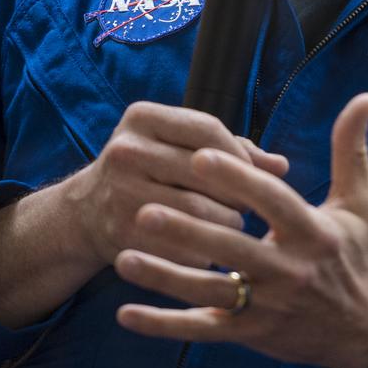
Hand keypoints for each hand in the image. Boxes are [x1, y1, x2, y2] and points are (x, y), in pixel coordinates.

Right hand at [67, 101, 288, 266]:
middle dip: (236, 192)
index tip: (252, 174)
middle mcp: (126, 150)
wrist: (86, 212)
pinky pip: (182, 246)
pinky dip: (204, 250)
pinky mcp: (121, 232)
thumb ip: (230, 151)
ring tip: (230, 224)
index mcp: (141, 117)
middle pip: (207, 171)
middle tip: (245, 204)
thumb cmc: (150, 171)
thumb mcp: (177, 147)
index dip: (239, 153)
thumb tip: (281, 166)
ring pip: (200, 212)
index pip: (208, 128)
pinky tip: (208, 247)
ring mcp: (120, 192)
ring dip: (226, 223)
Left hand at [113, 93, 367, 367]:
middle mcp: (290, 271)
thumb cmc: (358, 255)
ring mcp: (267, 307)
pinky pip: (201, 330)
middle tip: (144, 208)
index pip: (272, 201)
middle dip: (188, 229)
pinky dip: (164, 325)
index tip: (201, 155)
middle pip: (232, 248)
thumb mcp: (360, 203)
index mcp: (313, 232)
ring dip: (165, 276)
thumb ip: (351, 149)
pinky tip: (126, 314)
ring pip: (209, 292)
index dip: (237, 179)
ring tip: (124, 256)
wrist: (367, 332)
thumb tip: (364, 97)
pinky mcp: (250, 334)